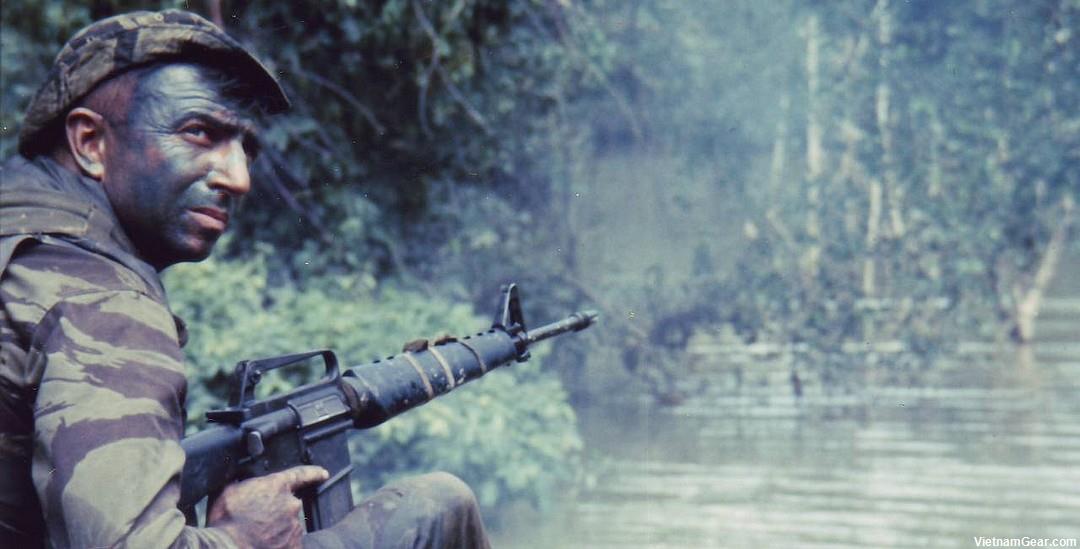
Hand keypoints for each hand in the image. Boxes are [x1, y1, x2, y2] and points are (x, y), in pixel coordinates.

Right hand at [207, 465, 328, 548]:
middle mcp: (291, 505)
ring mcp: (294, 527)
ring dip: (277, 530)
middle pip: (289, 505)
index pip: (302, 474)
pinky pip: (290, 544)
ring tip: (256, 535)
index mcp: (277, 486)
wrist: (227, 547)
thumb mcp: (229, 491)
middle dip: (276, 512)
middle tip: (257, 521)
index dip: (314, 473)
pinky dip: (280, 545)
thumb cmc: (225, 521)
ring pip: (289, 526)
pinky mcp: (294, 546)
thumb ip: (244, 483)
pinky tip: (265, 545)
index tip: (323, 474)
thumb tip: (242, 481)